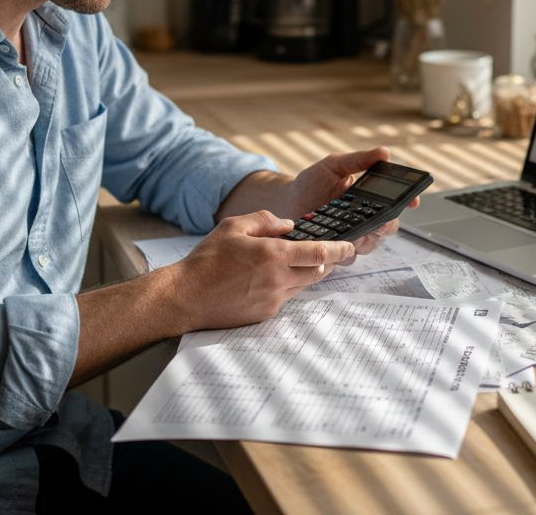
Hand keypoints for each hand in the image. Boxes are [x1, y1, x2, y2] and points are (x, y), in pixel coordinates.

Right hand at [169, 210, 355, 330]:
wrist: (185, 296)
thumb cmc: (206, 260)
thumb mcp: (233, 226)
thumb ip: (265, 220)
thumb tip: (289, 225)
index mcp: (273, 255)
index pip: (320, 253)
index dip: (340, 249)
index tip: (351, 246)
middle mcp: (278, 280)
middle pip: (318, 272)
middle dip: (324, 262)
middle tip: (321, 253)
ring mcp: (273, 300)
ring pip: (303, 286)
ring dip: (304, 274)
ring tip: (286, 264)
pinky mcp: (265, 314)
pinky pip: (286, 298)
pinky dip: (285, 287)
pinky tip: (266, 280)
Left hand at [283, 147, 419, 258]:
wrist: (287, 201)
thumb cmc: (312, 182)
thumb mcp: (335, 165)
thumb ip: (359, 160)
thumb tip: (384, 152)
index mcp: (369, 199)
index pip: (394, 202)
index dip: (408, 202)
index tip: (413, 201)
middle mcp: (364, 220)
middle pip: (387, 228)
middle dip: (387, 225)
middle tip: (381, 221)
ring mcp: (351, 236)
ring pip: (369, 245)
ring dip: (365, 239)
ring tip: (355, 233)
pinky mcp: (335, 251)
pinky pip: (346, 257)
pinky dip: (343, 252)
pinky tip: (336, 243)